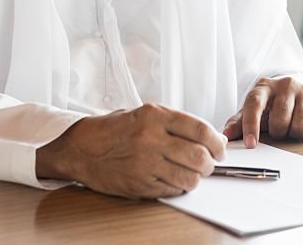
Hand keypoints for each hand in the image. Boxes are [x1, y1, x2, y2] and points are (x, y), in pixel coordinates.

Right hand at [35, 103, 226, 198]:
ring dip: (197, 177)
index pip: (200, 130)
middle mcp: (151, 139)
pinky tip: (175, 180)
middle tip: (210, 163)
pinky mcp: (139, 184)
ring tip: (194, 173)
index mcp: (155, 116)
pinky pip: (172, 190)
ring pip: (189, 177)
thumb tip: (209, 138)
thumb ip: (175, 123)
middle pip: (199, 156)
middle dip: (210, 163)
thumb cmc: (115, 130)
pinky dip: (179, 187)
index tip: (220, 147)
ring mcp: (145, 164)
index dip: (216, 142)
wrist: (81, 149)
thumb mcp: (144, 114)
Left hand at [222, 76, 302, 147]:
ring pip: (299, 124)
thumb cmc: (270, 106)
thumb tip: (226, 135)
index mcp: (264, 86)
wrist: (295, 94)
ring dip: (294, 134)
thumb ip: (239, 123)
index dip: (251, 126)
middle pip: (279, 119)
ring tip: (291, 127)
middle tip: (278, 130)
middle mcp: (285, 84)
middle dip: (278, 132)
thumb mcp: (253, 112)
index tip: (250, 144)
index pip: (254, 105)